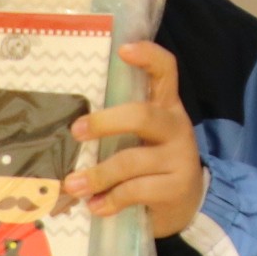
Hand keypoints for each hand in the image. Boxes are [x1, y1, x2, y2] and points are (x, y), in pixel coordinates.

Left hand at [68, 43, 206, 239]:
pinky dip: (110, 199)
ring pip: (131, 161)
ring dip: (97, 174)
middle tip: (77, 131)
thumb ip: (118, 130)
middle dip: (105, 123)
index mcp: (166, 107)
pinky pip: (135, 190)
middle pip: (142, 115)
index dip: (148, 56)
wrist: (189, 203)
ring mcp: (179, 157)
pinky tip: (97, 206)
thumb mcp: (142, 139)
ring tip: (73, 185)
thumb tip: (67, 132)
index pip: (165, 71)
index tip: (123, 49)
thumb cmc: (152, 164)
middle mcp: (176, 127)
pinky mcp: (176, 187)